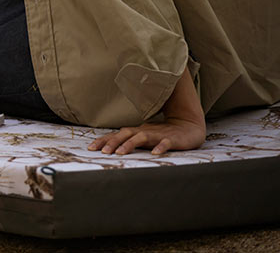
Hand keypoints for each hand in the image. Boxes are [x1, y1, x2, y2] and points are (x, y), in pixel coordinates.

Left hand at [87, 116, 205, 155]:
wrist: (188, 126)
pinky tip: (155, 153)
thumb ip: (129, 142)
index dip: (103, 140)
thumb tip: (110, 149)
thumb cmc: (162, 133)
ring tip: (120, 153)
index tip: (90, 148)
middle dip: (113, 142)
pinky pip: (166, 142)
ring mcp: (158, 134)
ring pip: (142, 137)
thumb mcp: (143, 137)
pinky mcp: (173, 139)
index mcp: (136, 131)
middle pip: (125, 134)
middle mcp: (144, 131)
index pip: (116, 135)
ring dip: (130, 144)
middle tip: (103, 152)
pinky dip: (160, 147)